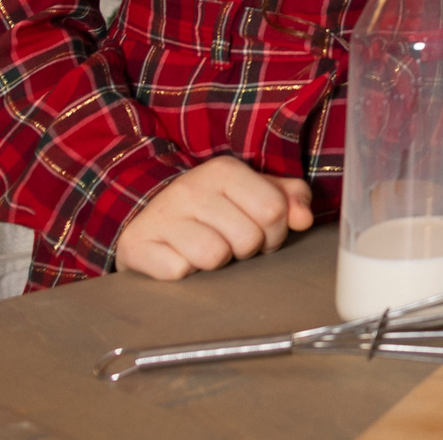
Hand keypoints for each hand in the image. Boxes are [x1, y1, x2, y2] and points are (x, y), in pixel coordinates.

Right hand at [115, 156, 314, 280]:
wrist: (146, 212)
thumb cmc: (212, 206)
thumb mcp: (253, 191)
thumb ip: (289, 198)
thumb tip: (304, 219)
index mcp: (224, 171)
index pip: (274, 210)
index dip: (276, 232)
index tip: (262, 234)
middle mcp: (191, 188)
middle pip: (248, 238)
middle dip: (247, 249)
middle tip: (231, 242)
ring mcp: (162, 216)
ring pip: (214, 256)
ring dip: (216, 262)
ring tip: (206, 249)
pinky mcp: (138, 245)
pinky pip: (179, 271)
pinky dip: (184, 271)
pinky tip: (179, 256)